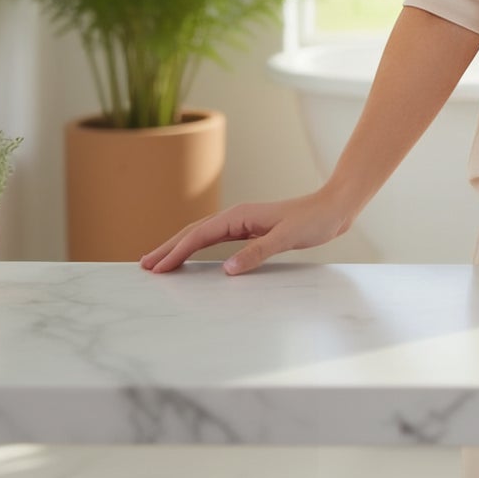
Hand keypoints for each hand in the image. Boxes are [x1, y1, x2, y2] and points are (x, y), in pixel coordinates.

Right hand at [139, 191, 351, 275]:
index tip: (156, 266)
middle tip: (144, 265)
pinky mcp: (251, 230)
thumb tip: (227, 270)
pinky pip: (215, 239)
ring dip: (179, 247)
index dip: (176, 251)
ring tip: (158, 261)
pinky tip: (192, 255)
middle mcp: (237, 216)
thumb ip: (258, 253)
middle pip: (193, 232)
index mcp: (240, 216)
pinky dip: (198, 247)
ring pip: (202, 235)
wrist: (334, 207)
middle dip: (168, 248)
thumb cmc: (314, 220)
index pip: (199, 235)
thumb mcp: (287, 237)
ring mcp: (243, 222)